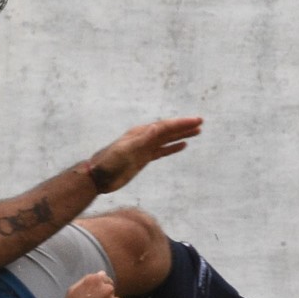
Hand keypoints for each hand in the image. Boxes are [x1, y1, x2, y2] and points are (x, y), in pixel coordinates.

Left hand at [87, 116, 202, 192]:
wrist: (97, 177)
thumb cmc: (108, 162)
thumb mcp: (126, 151)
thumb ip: (142, 140)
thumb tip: (157, 127)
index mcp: (140, 133)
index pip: (165, 126)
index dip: (181, 123)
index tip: (197, 121)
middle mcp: (143, 138)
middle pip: (168, 130)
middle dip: (184, 126)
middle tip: (201, 122)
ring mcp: (144, 148)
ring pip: (167, 139)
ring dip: (181, 134)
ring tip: (197, 131)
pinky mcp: (143, 158)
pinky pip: (162, 150)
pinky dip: (173, 147)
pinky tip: (182, 145)